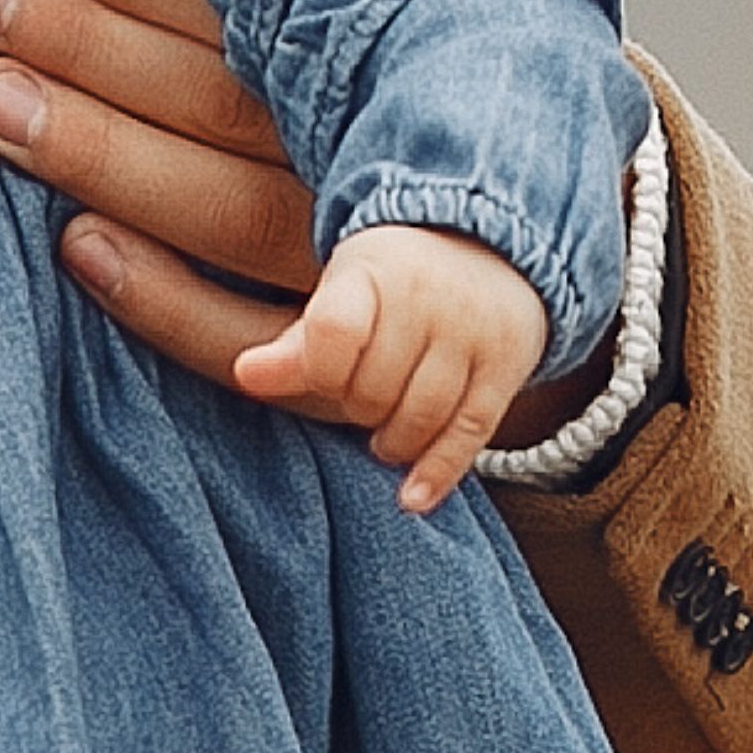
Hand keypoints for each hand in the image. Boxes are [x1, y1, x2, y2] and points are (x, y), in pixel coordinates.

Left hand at [0, 0, 609, 451]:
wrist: (476, 286)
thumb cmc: (355, 123)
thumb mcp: (341, 42)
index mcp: (398, 67)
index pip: (266, 7)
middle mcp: (384, 166)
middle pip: (229, 101)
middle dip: (92, 42)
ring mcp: (368, 272)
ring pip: (231, 212)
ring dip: (104, 155)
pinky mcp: (347, 376)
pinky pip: (251, 338)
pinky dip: (162, 298)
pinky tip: (73, 246)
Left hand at [242, 223, 549, 511]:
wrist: (489, 252)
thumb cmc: (390, 284)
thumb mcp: (341, 296)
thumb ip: (295, 346)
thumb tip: (243, 376)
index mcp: (373, 272)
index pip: (334, 331)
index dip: (320, 372)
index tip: (323, 379)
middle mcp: (429, 298)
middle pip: (376, 385)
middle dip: (356, 408)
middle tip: (357, 402)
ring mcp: (474, 333)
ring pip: (423, 414)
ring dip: (393, 443)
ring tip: (382, 442)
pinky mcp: (508, 366)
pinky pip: (472, 431)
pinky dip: (439, 471)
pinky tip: (412, 500)